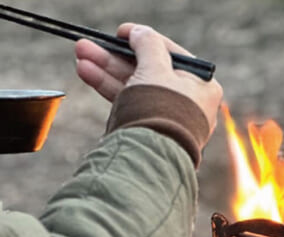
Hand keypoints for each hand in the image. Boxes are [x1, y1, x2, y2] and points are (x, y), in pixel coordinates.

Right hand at [75, 24, 222, 135]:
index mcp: (202, 86)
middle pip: (147, 69)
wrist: (152, 158)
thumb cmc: (162, 111)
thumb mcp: (155, 69)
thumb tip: (141, 33)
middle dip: (115, 57)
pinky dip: (109, 87)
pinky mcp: (150, 129)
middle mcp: (188, 102)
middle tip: (88, 45)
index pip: (170, 54)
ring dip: (106, 69)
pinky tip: (87, 73)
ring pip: (134, 85)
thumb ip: (147, 45)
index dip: (143, 40)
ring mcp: (168, 117)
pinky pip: (130, 102)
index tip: (121, 32)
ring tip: (81, 56)